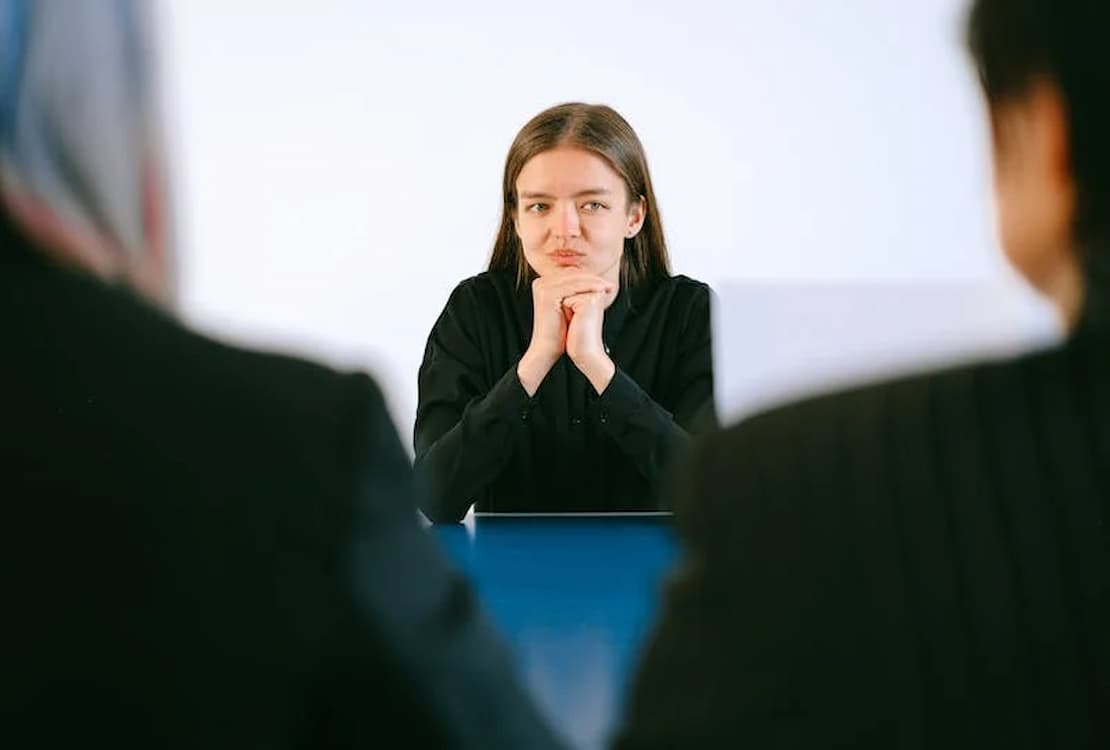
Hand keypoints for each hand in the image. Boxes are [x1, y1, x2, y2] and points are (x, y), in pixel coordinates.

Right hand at [518, 271, 613, 395]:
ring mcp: (542, 287)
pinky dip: (588, 287)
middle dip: (593, 279)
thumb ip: (578, 292)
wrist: (548, 349)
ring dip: (593, 282)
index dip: (590, 278)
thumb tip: (596, 281)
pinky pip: (572, 286)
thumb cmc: (560, 332)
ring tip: (608, 287)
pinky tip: (600, 290)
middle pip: (572, 275)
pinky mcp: (547, 294)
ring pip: (574, 279)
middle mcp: (541, 283)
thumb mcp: (570, 308)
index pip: (571, 275)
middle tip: (610, 284)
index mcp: (544, 283)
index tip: (607, 284)